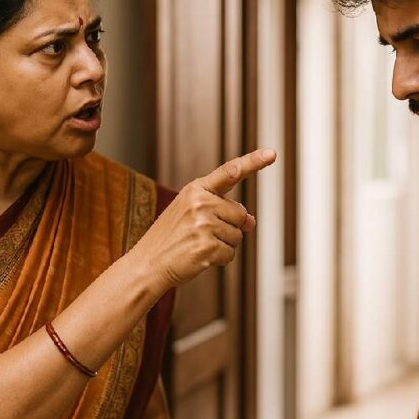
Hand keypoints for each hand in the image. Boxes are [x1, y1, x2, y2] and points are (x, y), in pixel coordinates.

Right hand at [132, 148, 276, 288]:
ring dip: (223, 245)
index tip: (272, 153)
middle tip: (203, 235)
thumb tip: (252, 221)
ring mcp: (203, 225)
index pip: (229, 172)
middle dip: (230, 227)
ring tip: (197, 245)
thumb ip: (222, 211)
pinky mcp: (206, 247)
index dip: (253, 162)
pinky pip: (230, 254)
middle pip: (240, 213)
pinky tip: (199, 258)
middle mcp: (200, 203)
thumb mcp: (193, 216)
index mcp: (195, 190)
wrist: (147, 264)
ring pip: (237, 236)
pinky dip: (219, 260)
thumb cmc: (171, 238)